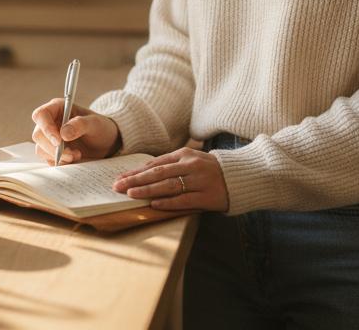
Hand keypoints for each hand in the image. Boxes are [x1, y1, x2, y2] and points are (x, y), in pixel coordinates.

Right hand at [30, 99, 119, 164]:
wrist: (106, 142)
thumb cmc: (100, 127)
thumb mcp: (95, 123)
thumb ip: (80, 124)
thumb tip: (63, 134)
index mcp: (57, 108)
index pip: (41, 115)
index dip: (46, 128)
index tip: (59, 141)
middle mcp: (50, 122)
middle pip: (38, 135)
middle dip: (53, 147)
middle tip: (72, 154)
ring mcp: (49, 137)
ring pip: (41, 149)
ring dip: (58, 156)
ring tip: (77, 155)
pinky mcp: (52, 151)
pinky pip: (48, 159)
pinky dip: (60, 162)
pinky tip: (74, 158)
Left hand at [112, 147, 227, 211]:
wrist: (240, 176)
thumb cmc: (209, 170)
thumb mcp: (190, 161)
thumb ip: (170, 166)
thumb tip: (142, 174)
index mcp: (184, 155)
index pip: (154, 164)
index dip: (135, 171)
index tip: (119, 178)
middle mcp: (191, 165)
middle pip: (157, 173)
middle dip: (135, 180)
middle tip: (118, 186)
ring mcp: (199, 180)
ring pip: (168, 186)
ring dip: (147, 190)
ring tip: (131, 194)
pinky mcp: (207, 196)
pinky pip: (184, 199)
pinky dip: (168, 202)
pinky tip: (154, 205)